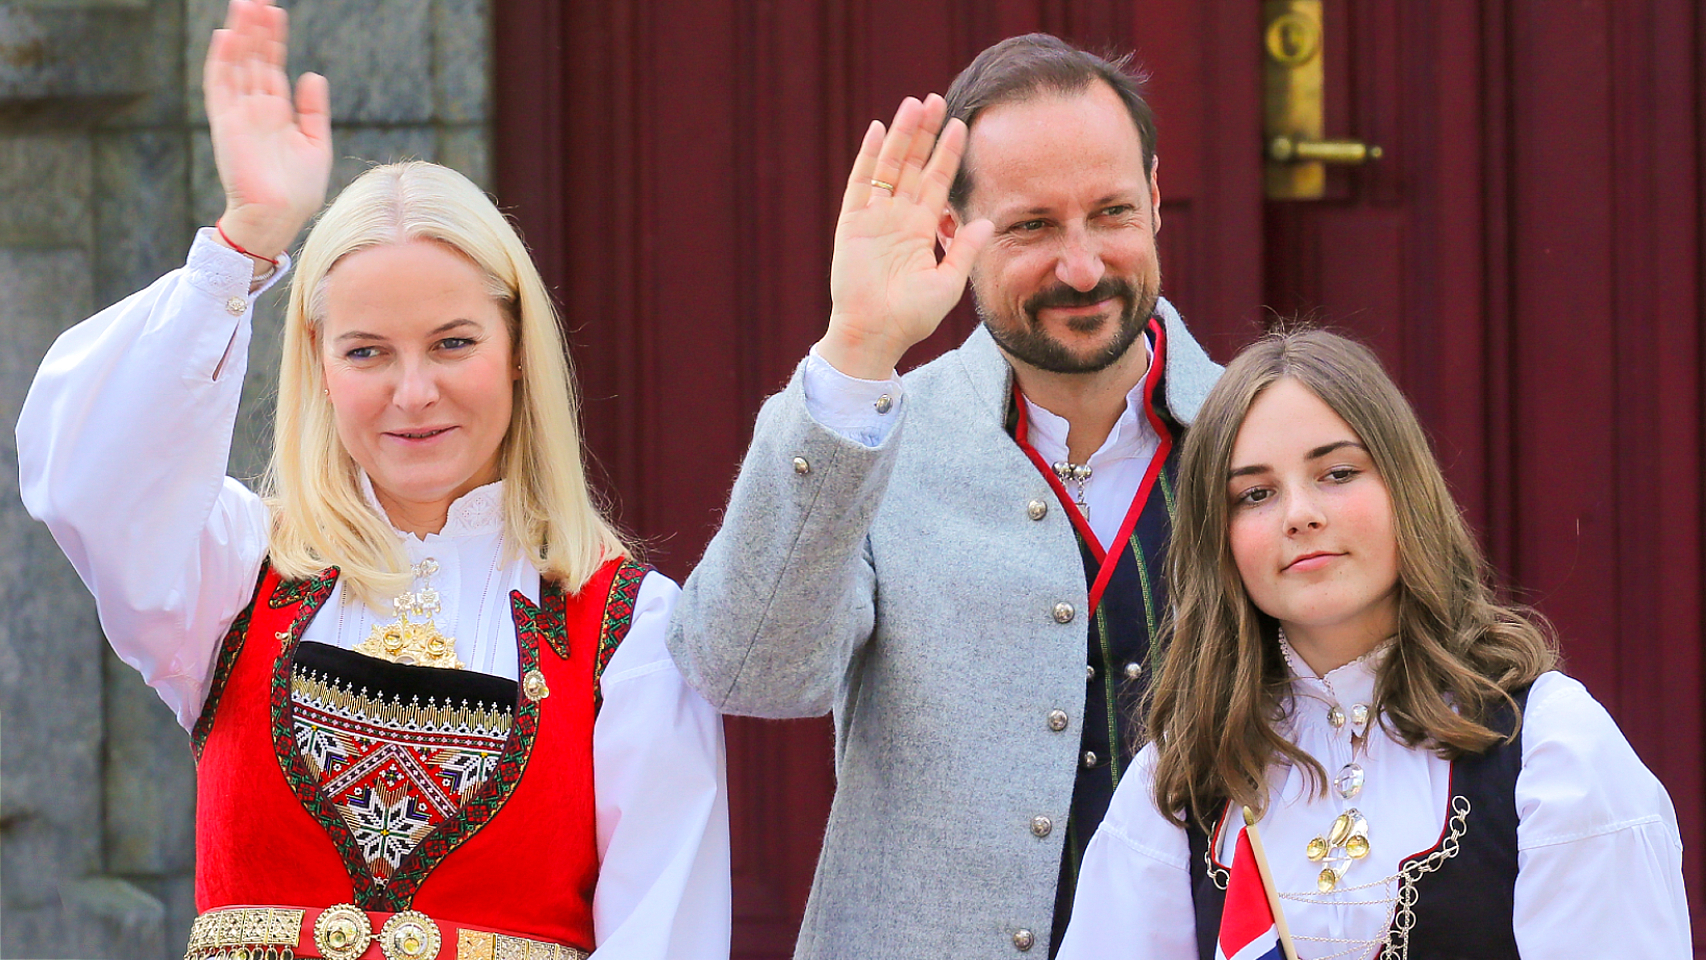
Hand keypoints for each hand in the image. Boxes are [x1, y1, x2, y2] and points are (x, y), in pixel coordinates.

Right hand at [204, 0, 331, 266]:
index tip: (276, 11)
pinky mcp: (226, 122)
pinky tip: (228, 35)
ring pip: (237, 64)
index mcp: (277, 113)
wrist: (278, 217)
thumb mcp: (316, 145)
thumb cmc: (298, 191)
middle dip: (255, 28)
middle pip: (253, 58)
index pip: (272, 66)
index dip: (274, 39)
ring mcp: (239, 113)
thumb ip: (313, 110)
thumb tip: (312, 74)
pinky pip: (220, 84)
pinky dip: (223, 59)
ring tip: (246, 4)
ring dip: (241, 34)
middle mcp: (255, 108)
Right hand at [818, 94, 993, 379]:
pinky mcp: (852, 224)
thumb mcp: (948, 283)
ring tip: (913, 104)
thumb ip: (964, 249)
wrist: (875, 335)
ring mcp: (874, 219)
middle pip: (913, 165)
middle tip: (937, 100)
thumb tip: (986, 222)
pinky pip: (860, 184)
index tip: (962, 126)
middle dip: (925, 133)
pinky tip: (878, 130)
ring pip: (889, 166)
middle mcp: (898, 218)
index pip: (937, 182)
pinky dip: (867, 157)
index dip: (948, 154)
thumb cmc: (911, 317)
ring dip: (901, 136)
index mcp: (922, 230)